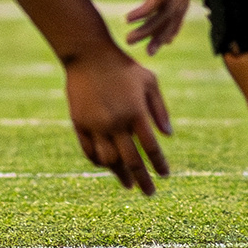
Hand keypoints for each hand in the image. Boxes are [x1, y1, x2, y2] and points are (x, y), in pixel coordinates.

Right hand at [62, 49, 174, 193]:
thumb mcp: (149, 81)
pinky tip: (108, 165)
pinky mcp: (79, 123)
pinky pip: (89, 151)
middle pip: (132, 161)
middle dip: (143, 181)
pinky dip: (100, 162)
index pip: (152, 148)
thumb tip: (167, 136)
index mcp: (136, 112)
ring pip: (109, 160)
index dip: (159, 165)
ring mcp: (96, 124)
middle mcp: (116, 122)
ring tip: (128, 183)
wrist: (88, 54)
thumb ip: (160, 109)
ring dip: (120, 175)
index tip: (165, 176)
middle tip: (149, 193)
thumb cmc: (123, 66)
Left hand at [120, 0, 212, 51]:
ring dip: (162, 33)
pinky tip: (166, 39)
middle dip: (151, 29)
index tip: (128, 19)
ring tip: (148, 51)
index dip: (146, 10)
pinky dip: (173, 25)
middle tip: (129, 41)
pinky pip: (180, 9)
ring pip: (177, 15)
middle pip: (169, 12)